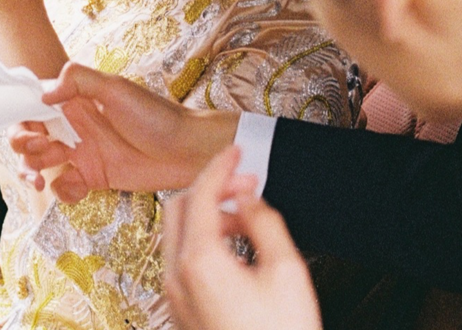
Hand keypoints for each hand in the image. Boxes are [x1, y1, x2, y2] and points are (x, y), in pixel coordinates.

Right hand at [8, 62, 238, 202]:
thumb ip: (79, 80)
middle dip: (22, 143)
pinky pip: (65, 186)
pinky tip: (77, 188)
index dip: (21, 115)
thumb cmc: (157, 116)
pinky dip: (63, 190)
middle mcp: (75, 125)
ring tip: (41, 176)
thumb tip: (44, 93)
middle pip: (30, 134)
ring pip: (40, 162)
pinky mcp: (94, 178)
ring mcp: (83, 152)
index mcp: (76, 100)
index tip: (27, 127)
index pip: (34, 104)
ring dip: (32, 169)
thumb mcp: (117, 89)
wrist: (188, 152)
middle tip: (37, 149)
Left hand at [163, 147, 322, 329]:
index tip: (236, 150)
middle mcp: (176, 277)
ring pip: (177, 235)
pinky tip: (236, 249)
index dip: (221, 166)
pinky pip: (182, 262)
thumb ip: (264, 221)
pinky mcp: (180, 312)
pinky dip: (203, 242)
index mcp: (199, 261)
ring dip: (207, 217)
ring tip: (248, 220)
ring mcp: (174, 297)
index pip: (200, 193)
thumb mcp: (287, 271)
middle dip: (210, 190)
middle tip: (245, 184)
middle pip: (177, 208)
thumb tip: (248, 198)